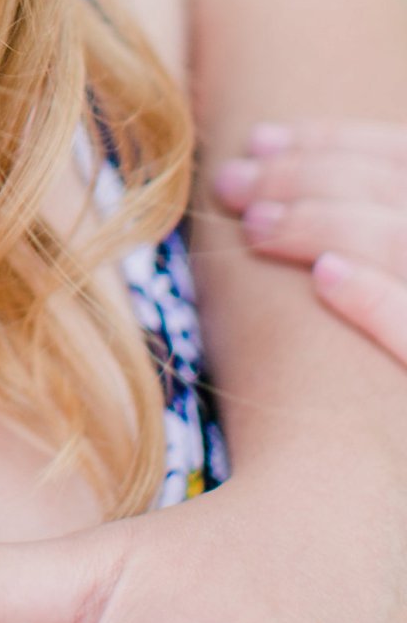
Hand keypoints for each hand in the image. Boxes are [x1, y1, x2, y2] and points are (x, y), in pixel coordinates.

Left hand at [215, 121, 406, 358]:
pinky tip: (327, 279)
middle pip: (398, 192)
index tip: (259, 139)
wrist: (388, 484)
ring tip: (255, 228)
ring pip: (405, 244)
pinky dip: (380, 299)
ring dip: (326, 224)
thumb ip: (362, 225)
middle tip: (232, 183)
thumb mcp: (375, 264)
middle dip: (308, 176)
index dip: (335, 140)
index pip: (405, 156)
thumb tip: (269, 164)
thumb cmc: (381, 380)